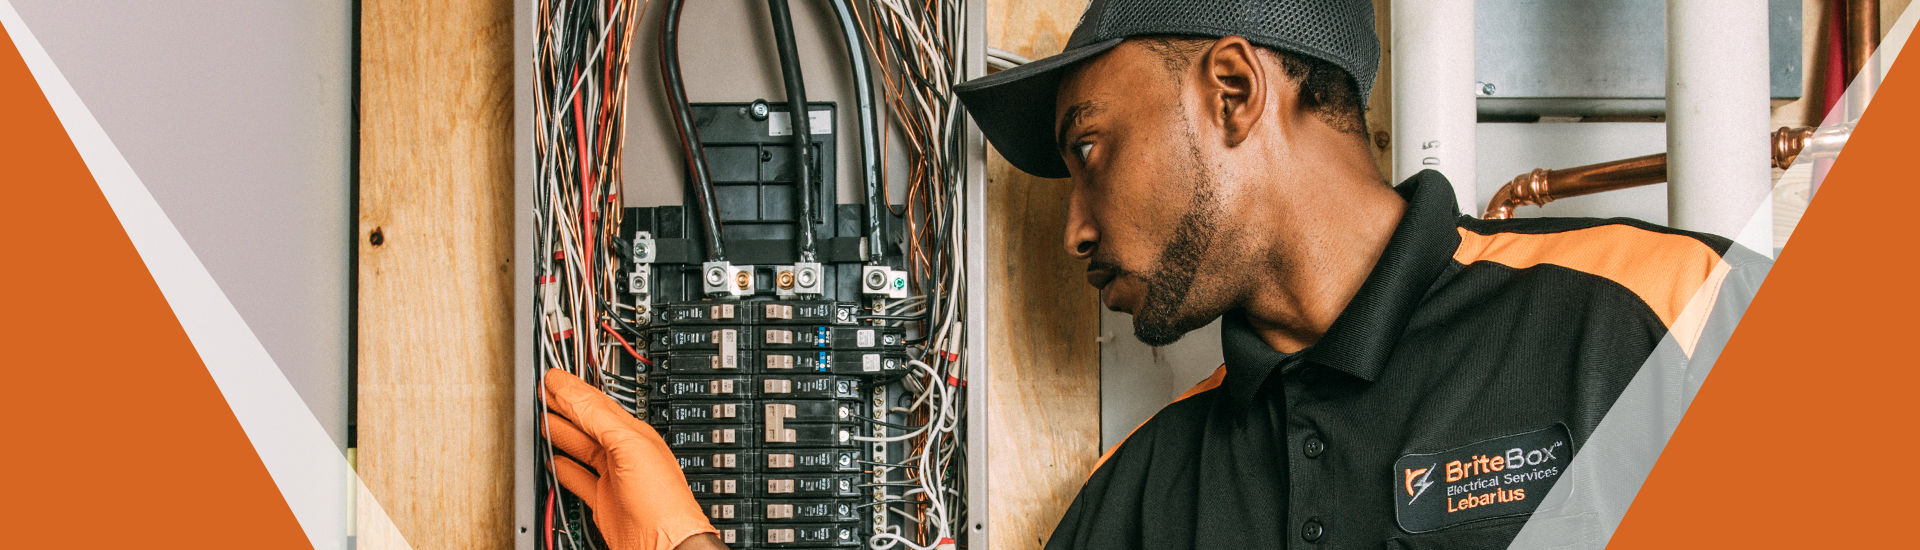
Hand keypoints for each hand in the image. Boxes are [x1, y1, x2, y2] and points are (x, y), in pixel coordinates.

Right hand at [543, 368, 718, 549]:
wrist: (664, 546)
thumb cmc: (661, 502)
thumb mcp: (629, 447)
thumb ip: (601, 419)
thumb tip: (573, 392)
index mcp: (635, 436)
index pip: (597, 405)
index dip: (573, 389)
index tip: (553, 377)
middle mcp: (625, 455)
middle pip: (588, 423)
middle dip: (564, 406)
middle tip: (544, 392)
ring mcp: (614, 479)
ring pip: (582, 449)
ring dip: (562, 433)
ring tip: (543, 419)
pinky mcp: (605, 502)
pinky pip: (580, 479)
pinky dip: (565, 469)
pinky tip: (555, 462)